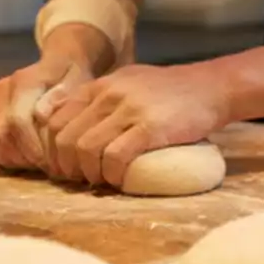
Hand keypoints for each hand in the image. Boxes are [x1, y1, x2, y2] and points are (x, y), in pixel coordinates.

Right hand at [0, 55, 92, 170]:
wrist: (59, 63)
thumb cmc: (73, 76)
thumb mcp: (77, 82)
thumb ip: (61, 97)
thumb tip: (39, 114)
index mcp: (24, 82)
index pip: (16, 121)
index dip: (29, 147)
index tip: (46, 163)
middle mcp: (2, 90)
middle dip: (20, 156)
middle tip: (42, 167)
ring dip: (7, 158)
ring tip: (30, 163)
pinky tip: (17, 158)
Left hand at [42, 63, 230, 186]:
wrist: (211, 86)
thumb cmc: (166, 90)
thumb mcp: (124, 83)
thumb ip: (97, 98)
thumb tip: (67, 121)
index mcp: (97, 87)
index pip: (55, 120)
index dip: (52, 148)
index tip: (61, 165)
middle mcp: (107, 95)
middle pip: (64, 138)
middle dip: (65, 165)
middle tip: (77, 179)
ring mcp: (128, 110)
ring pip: (86, 149)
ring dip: (88, 173)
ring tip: (99, 181)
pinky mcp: (151, 127)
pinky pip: (116, 156)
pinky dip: (113, 174)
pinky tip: (120, 180)